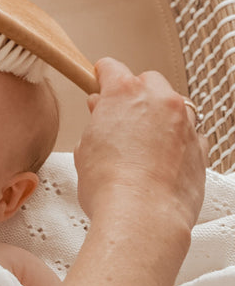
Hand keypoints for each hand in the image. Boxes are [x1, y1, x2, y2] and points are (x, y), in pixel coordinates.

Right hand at [74, 58, 205, 227]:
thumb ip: (95, 124)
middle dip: (134, 95)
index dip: (101, 77)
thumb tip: (100, 118)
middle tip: (118, 119)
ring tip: (141, 144)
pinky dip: (177, 142)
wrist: (142, 216)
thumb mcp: (85, 150)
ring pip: (173, 106)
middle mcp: (159, 100)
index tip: (99, 82)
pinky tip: (161, 161)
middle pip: (148, 81)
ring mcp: (184, 123)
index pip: (111, 69)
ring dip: (158, 117)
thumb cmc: (110, 187)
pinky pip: (190, 134)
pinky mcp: (200, 148)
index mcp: (124, 94)